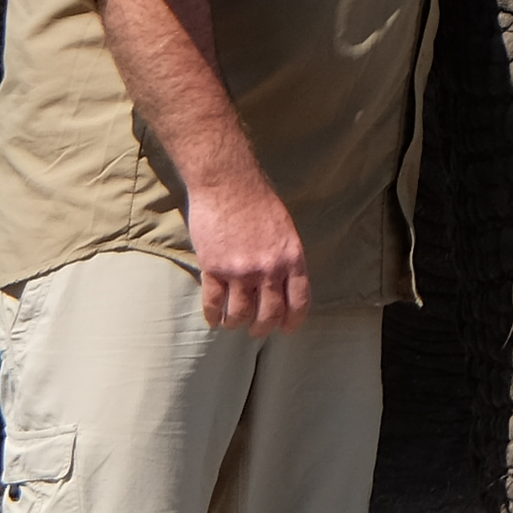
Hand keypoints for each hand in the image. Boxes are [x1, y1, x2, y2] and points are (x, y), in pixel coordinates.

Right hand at [189, 181, 311, 332]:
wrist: (227, 182)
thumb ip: (285, 257)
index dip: (293, 320)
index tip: (286, 329)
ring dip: (236, 323)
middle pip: (269, 314)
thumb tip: (283, 282)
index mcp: (292, 257)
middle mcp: (269, 269)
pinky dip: (213, 315)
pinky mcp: (214, 268)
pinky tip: (213, 319)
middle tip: (256, 330)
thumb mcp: (285, 228)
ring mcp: (240, 270)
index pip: (299, 300)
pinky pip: (214, 303)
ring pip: (240, 314)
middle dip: (263, 328)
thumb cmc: (257, 199)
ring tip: (232, 323)